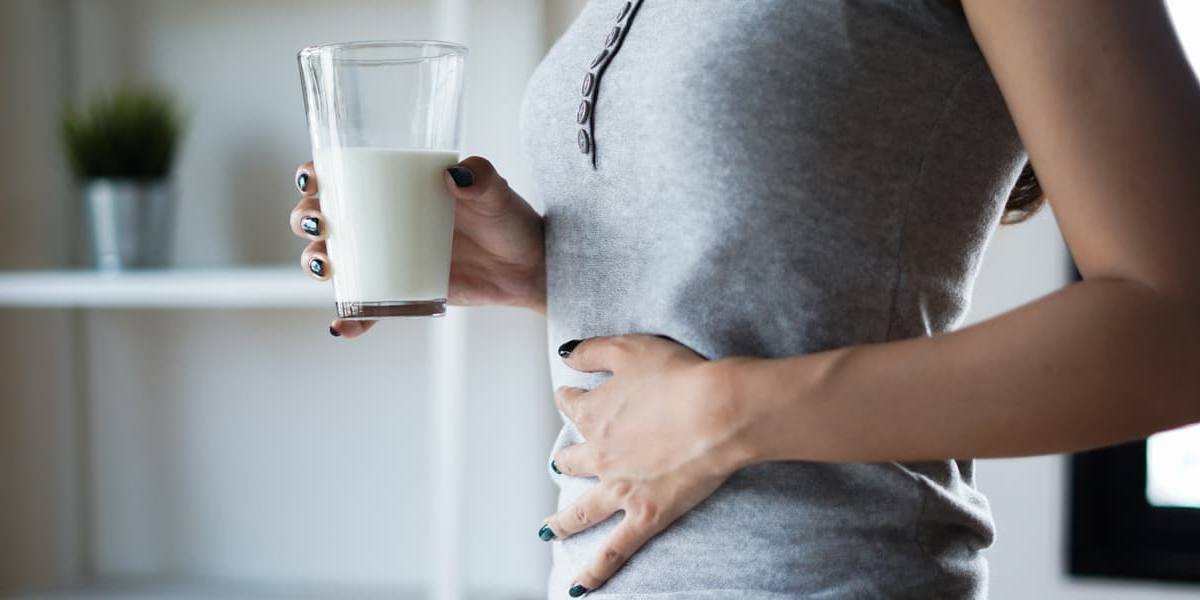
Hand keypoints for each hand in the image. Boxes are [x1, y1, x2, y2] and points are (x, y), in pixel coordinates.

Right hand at [289, 156, 545, 337]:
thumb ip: (482, 178)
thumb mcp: (498, 194)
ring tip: (327, 270)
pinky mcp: (401, 292)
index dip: (314, 176)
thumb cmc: (510, 220)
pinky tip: (340, 327)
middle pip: (324, 218)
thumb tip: (455, 175)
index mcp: (396, 187)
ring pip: (335, 260)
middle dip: (305, 220)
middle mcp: (383, 221)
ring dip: (316, 264)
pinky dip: (350, 319)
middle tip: (319, 225)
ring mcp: (389, 258)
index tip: (312, 179)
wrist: (529, 267)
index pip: (342, 175)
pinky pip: (366, 308)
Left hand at [540, 335, 754, 596]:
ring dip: (562, 521)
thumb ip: (592, 352)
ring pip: (580, 511)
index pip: (570, 404)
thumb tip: (566, 357)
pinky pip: (614, 551)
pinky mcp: (645, 515)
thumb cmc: (681, 375)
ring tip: (550, 529)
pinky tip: (579, 587)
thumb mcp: (630, 348)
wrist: (717, 411)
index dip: (572, 397)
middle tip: (566, 461)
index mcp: (593, 412)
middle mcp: (598, 454)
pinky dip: (594, 571)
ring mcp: (618, 489)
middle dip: (567, 458)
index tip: (573, 395)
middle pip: (571, 458)